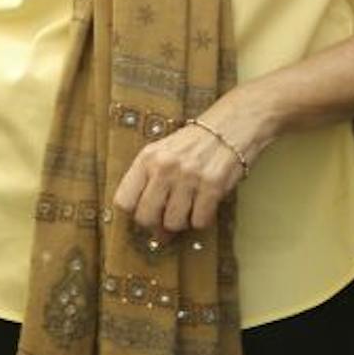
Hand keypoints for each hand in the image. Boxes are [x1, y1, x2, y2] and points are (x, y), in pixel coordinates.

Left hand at [111, 107, 256, 237]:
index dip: (134, 212)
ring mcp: (188, 176)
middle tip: (167, 216)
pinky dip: (202, 219)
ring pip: (173, 223)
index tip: (145, 211)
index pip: (123, 201)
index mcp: (147, 158)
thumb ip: (150, 183)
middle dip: (156, 224)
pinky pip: (199, 221)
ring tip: (189, 207)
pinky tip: (204, 205)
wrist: (230, 127)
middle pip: (146, 217)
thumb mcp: (162, 153)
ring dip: (182, 221)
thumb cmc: (193, 144)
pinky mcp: (212, 185)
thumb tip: (150, 227)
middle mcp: (164, 167)